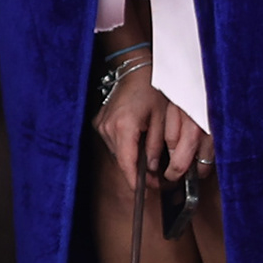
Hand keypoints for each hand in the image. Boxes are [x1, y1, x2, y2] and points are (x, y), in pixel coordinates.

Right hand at [93, 69, 207, 185]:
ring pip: (118, 153)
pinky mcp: (100, 122)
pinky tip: (138, 144)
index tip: (144, 193)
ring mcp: (101, 125)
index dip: (135, 182)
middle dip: (138, 172)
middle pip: (122, 160)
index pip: (127, 164)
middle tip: (156, 180)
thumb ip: (156, 147)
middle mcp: (108, 127)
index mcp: (124, 126)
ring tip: (149, 161)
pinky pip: (114, 143)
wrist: (135, 69)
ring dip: (132, 159)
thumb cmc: (151, 89)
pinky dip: (126, 147)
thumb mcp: (162, 119)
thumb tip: (151, 169)